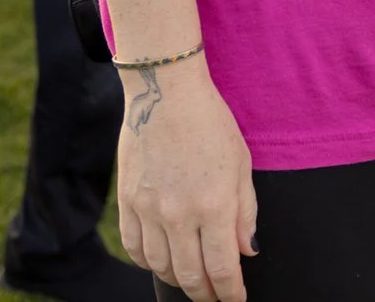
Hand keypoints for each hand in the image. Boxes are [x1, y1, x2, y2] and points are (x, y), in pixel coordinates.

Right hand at [117, 59, 258, 301]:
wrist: (165, 93)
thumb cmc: (211, 123)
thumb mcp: (242, 164)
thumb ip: (245, 212)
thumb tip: (247, 251)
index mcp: (215, 205)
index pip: (223, 268)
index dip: (231, 292)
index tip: (236, 299)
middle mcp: (180, 214)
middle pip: (190, 276)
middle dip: (205, 293)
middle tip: (215, 296)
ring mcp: (149, 210)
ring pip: (161, 267)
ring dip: (178, 280)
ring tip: (191, 280)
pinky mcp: (127, 202)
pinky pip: (134, 248)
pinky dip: (147, 263)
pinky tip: (161, 261)